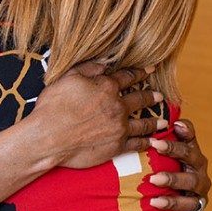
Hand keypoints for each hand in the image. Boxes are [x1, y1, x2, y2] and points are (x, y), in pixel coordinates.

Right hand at [29, 61, 164, 170]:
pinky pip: (137, 144)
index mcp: (106, 87)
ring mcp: (119, 128)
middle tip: (160, 96)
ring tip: (163, 120)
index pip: (128, 77)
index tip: (151, 69)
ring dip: (155, 121)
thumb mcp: (68, 78)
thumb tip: (105, 63)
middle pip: (140, 100)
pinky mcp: (116, 147)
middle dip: (152, 96)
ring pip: (143, 123)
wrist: (48, 138)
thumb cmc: (53, 107)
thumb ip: (89, 68)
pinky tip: (153, 142)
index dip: (141, 72)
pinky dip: (147, 142)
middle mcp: (117, 106)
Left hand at [147, 118, 211, 210]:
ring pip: (191, 202)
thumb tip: (176, 121)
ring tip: (153, 202)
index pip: (188, 151)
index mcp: (196, 159)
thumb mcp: (174, 147)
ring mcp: (199, 198)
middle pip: (191, 179)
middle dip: (173, 179)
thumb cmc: (170, 162)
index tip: (154, 144)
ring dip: (173, 202)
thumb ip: (178, 134)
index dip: (173, 148)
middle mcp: (200, 178)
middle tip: (152, 178)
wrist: (175, 188)